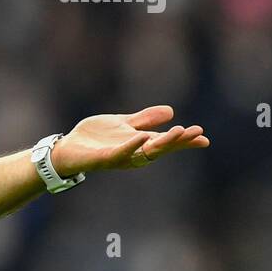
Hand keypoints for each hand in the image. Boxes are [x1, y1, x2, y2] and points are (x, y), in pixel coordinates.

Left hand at [52, 105, 209, 176]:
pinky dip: (132, 146)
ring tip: (178, 132)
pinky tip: (142, 137)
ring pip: (145, 152)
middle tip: (197, 133)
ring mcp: (119, 157)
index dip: (185, 141)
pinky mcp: (103, 158)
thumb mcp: (123, 124)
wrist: (67, 148)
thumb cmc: (96, 138)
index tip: (204, 137)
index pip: (166, 142)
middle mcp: (133, 153)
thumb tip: (171, 111)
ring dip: (162, 143)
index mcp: (140, 144)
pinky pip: (120, 153)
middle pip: (161, 148)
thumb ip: (144, 119)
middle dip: (179, 141)